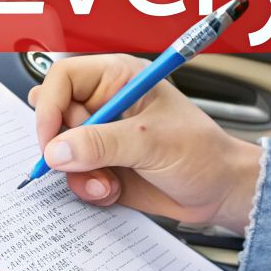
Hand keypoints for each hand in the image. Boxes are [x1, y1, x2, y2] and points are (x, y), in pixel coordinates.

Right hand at [29, 54, 262, 231]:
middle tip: (83, 162)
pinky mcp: (102, 165)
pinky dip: (88, 187)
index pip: (63, 79)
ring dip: (78, 173)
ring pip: (60, 151)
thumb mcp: (152, 142)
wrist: (219, 191)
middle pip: (54, 115)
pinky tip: (112, 189)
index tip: (52, 140)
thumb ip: (102, 144)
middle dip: (64, 145)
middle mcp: (105, 104)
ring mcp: (101, 137)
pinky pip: (74, 176)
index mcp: (118, 79)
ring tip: (106, 181)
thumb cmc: (202, 153)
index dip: (50, 106)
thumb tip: (58, 150)